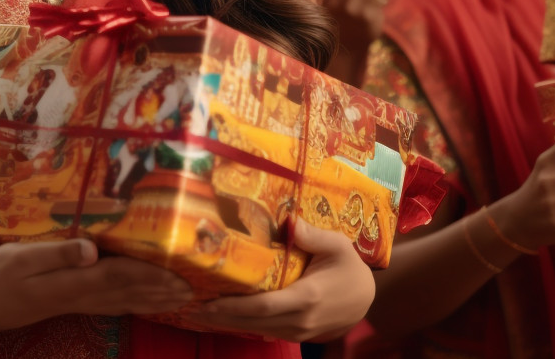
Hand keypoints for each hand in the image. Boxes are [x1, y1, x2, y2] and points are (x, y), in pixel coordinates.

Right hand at [0, 238, 194, 330]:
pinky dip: (138, 305)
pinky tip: (152, 305)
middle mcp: (82, 296)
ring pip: (126, 302)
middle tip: (196, 289)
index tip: (175, 270)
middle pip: (130, 292)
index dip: (148, 273)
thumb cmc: (0, 276)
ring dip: (156, 300)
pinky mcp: (77, 306)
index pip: (118, 275)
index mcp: (72, 281)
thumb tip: (91, 249)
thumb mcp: (21, 258)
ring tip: (184, 298)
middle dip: (163, 290)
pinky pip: (115, 307)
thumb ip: (57, 253)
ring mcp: (81, 305)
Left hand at [185, 219, 373, 342]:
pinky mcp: (297, 334)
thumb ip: (312, 235)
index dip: (231, 306)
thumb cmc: (350, 269)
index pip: (262, 306)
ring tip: (197, 312)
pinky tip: (223, 316)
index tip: (206, 300)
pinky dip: (242, 324)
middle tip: (187, 307)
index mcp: (307, 296)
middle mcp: (300, 319)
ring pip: (255, 329)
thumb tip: (289, 220)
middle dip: (218, 316)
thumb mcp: (337, 245)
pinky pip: (264, 331)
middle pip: (251, 321)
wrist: (367, 299)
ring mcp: (298, 331)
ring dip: (225, 323)